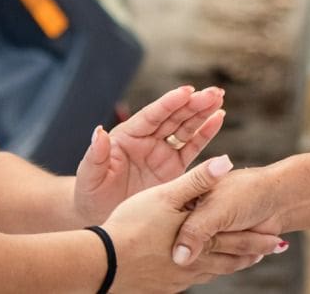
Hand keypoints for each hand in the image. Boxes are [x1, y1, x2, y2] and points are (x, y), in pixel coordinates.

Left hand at [74, 85, 224, 224]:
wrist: (102, 218)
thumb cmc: (90, 194)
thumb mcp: (90, 176)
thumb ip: (95, 155)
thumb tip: (99, 132)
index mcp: (128, 136)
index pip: (152, 115)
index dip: (170, 103)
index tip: (187, 91)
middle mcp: (147, 140)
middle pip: (173, 117)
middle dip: (193, 104)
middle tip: (213, 92)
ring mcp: (161, 153)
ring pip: (185, 128)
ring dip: (202, 113)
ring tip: (219, 98)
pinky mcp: (173, 168)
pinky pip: (192, 148)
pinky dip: (205, 133)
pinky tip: (218, 118)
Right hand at [102, 156, 281, 291]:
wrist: (103, 263)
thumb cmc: (133, 225)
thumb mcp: (167, 195)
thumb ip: (199, 180)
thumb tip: (227, 161)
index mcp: (199, 238)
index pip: (236, 240)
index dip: (258, 239)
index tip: (278, 238)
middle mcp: (193, 262)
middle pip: (228, 259)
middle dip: (249, 254)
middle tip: (268, 251)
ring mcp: (177, 279)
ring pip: (211, 273)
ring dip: (229, 266)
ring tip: (242, 262)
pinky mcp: (162, 287)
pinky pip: (190, 282)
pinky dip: (202, 275)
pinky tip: (199, 273)